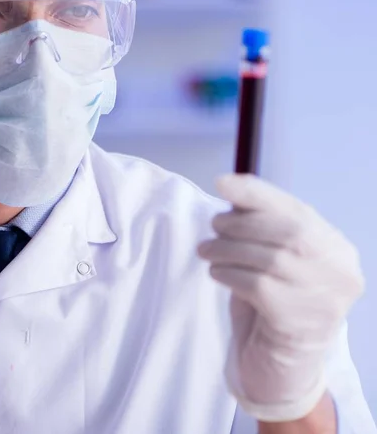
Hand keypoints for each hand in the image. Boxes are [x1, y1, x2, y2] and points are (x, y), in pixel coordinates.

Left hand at [198, 174, 364, 421]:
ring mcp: (324, 299)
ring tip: (207, 251)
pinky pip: (256, 285)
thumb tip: (228, 187)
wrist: (280, 364)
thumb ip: (260, 226)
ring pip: (270, 257)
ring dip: (227, 249)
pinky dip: (228, 274)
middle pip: (287, 231)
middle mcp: (339, 272)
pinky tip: (217, 274)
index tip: (222, 182)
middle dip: (240, 223)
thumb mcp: (272, 259)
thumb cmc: (274, 302)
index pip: (296, 210)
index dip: (258, 194)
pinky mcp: (298, 322)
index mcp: (335, 248)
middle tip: (212, 227)